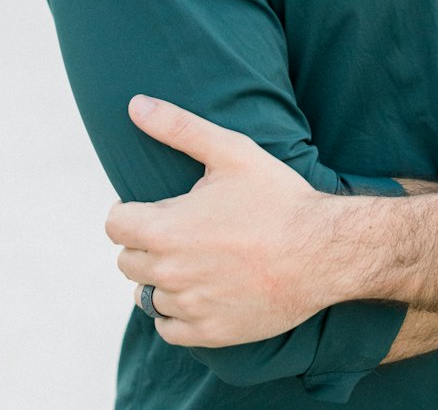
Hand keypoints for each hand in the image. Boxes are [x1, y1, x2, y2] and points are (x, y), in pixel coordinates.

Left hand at [106, 96, 331, 347]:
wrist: (322, 251)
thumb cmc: (276, 197)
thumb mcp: (230, 151)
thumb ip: (178, 127)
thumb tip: (135, 104)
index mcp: (166, 229)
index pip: (115, 226)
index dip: (127, 211)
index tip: (147, 208)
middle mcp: (170, 273)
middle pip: (127, 261)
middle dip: (144, 242)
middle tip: (176, 229)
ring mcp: (189, 306)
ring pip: (146, 296)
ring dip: (159, 278)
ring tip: (190, 258)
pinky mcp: (209, 332)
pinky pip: (168, 328)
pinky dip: (175, 312)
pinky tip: (198, 289)